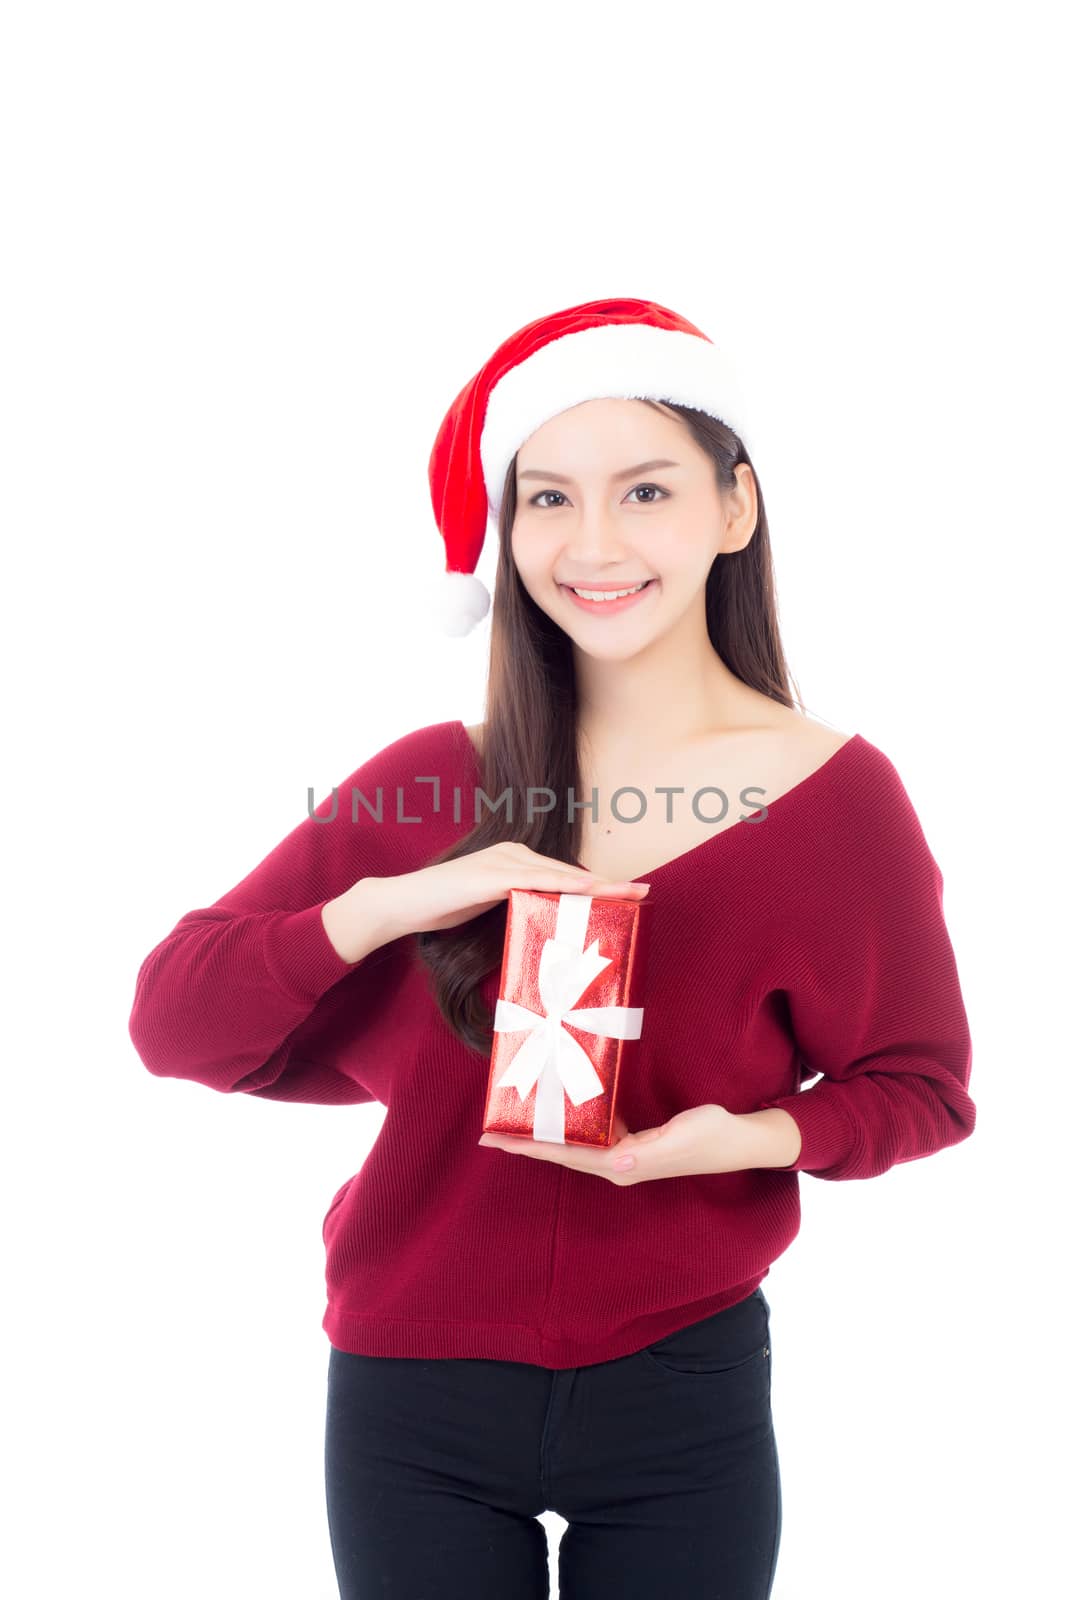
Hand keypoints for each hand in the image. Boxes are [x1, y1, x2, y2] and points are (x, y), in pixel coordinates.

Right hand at [325, 840, 649, 959]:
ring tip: (628, 894)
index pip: (565, 875)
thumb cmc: (444, 910)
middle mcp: (512, 854)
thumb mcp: (491, 911)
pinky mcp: (488, 876)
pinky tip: (588, 890)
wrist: (401, 906)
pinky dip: (564, 884)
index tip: (632, 894)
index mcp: (515, 861)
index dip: (599, 885)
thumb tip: (547, 932)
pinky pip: (534, 879)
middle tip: (644, 892)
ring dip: (597, 885)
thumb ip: (518, 911)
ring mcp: (500, 862)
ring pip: (559, 873)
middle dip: (608, 883)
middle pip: (570, 871)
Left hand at [477, 1103, 748, 1184]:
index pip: (566, 1155)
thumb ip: (645, 1153)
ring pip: (574, 1142)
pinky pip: (592, 1132)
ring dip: (545, 1133)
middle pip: (562, 1151)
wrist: (739, 1138)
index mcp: (623, 1164)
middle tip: (488, 1133)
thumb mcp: (680, 1141)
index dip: (530, 1147)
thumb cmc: (712, 1138)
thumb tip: (612, 1162)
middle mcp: (617, 1162)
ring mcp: (624, 1153)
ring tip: (513, 1122)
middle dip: (526, 1142)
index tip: (495, 1140)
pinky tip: (557, 1113)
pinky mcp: (633, 1141)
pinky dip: (570, 1123)